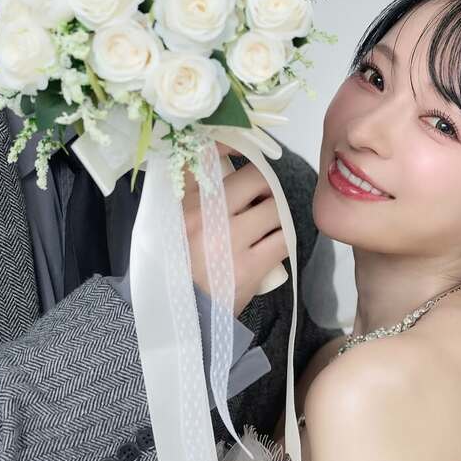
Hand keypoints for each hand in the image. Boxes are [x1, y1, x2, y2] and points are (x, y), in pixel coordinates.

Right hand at [183, 155, 288, 316]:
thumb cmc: (178, 269)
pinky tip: (281, 241)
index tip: (246, 151)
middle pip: (256, 178)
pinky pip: (284, 239)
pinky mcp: (249, 265)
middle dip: (269, 186)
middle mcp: (206, 214)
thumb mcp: (173, 226)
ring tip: (274, 222)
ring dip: (280, 213)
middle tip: (267, 197)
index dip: (235, 146)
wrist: (181, 315)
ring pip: (275, 208)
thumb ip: (191, 196)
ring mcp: (229, 239)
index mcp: (185, 202)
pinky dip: (287, 237)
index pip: (209, 156)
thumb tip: (220, 166)